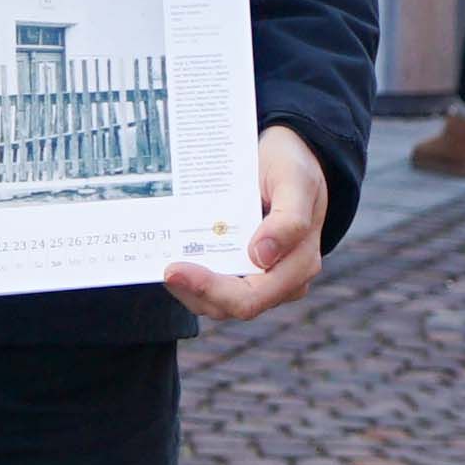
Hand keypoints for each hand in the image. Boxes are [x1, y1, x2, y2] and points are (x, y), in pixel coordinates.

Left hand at [167, 125, 328, 323]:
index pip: (252, 297)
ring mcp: (259, 278)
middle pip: (229, 305)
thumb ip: (289, 220)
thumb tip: (261, 255)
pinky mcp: (240, 271)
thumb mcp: (297, 181)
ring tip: (166, 259)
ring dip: (188, 286)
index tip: (177, 269)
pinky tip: (174, 253)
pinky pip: (212, 285)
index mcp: (298, 265)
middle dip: (193, 290)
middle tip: (165, 267)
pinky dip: (191, 275)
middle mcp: (280, 281)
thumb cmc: (294, 169)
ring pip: (215, 302)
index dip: (212, 290)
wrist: (290, 159)